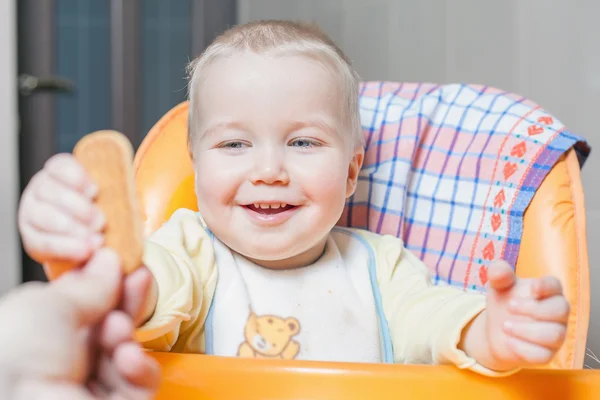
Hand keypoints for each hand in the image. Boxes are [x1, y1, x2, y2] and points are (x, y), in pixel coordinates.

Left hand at [0, 248, 159, 398]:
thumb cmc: (8, 356)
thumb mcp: (48, 304)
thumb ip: (88, 285)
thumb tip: (109, 262)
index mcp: (41, 335)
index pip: (87, 306)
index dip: (109, 285)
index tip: (125, 266)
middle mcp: (63, 363)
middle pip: (111, 328)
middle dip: (127, 303)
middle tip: (138, 280)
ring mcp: (86, 387)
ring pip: (128, 355)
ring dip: (128, 337)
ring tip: (117, 328)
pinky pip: (139, 387)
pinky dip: (140, 369)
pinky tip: (127, 357)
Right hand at [18, 153, 105, 264]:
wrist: (88, 241)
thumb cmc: (104, 213)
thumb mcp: (108, 197)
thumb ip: (111, 190)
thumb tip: (126, 189)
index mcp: (59, 173)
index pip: (60, 166)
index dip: (76, 177)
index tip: (95, 190)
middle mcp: (41, 189)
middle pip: (49, 191)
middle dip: (77, 207)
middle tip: (100, 220)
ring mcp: (32, 213)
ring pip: (43, 216)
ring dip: (71, 228)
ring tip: (96, 238)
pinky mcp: (32, 238)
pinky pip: (43, 242)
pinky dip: (65, 247)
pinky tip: (85, 249)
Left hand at [463, 261, 569, 371]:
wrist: (496, 331)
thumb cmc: (504, 301)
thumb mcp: (498, 285)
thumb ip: (498, 273)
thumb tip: (499, 270)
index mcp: (547, 291)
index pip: (555, 285)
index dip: (546, 286)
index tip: (532, 288)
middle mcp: (557, 312)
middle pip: (561, 309)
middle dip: (534, 308)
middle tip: (509, 306)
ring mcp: (555, 334)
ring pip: (554, 335)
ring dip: (526, 330)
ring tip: (504, 326)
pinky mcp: (546, 354)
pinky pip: (543, 355)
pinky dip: (523, 348)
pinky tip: (509, 341)